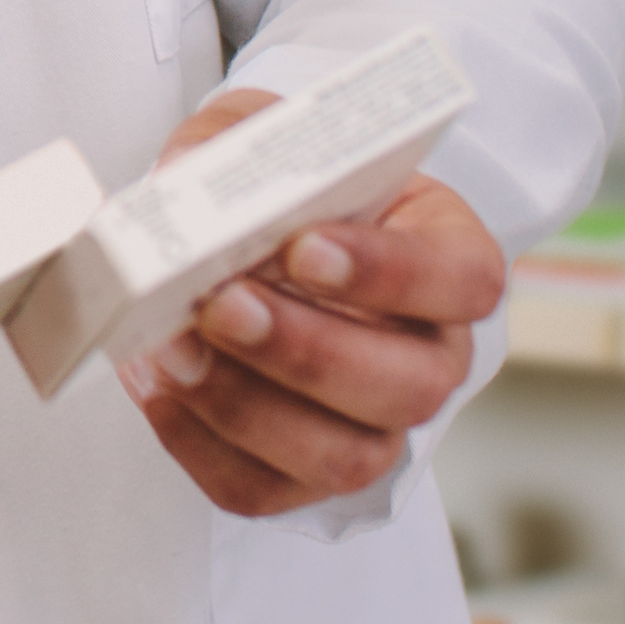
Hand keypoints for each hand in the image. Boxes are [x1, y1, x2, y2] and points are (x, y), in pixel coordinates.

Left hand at [120, 89, 504, 516]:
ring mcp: (376, 427)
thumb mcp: (263, 135)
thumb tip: (180, 183)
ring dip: (247, 407)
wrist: (241, 248)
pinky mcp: (305, 475)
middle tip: (222, 305)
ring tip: (173, 349)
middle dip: (306, 352)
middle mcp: (431, 357)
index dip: (391, 273)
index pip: (465, 281)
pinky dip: (200, 447)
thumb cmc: (277, 191)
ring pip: (344, 457)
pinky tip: (159, 389)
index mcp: (451, 261)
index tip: (302, 247)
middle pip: (410, 387)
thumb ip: (231, 144)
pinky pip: (263, 488)